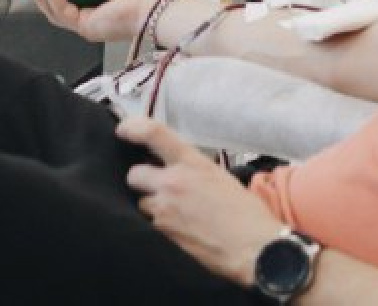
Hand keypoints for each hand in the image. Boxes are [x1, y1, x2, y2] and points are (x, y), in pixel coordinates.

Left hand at [120, 116, 284, 287]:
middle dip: (142, 181)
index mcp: (191, 163)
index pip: (153, 133)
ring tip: (177, 218)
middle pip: (134, 174)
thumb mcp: (220, 177)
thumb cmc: (246, 214)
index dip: (132, 128)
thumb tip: (176, 170)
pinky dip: (159, 231)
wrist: (254, 248)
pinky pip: (148, 229)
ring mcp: (164, 211)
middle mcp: (172, 182)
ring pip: (141, 205)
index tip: (123, 131)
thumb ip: (193, 169)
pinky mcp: (162, 237)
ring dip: (153, 209)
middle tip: (157, 189)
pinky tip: (179, 234)